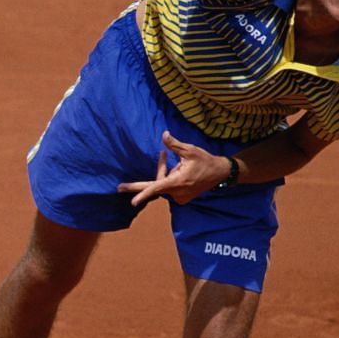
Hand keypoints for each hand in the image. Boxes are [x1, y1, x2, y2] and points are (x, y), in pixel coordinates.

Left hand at [117, 132, 232, 206]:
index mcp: (177, 182)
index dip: (143, 194)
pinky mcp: (182, 198)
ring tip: (169, 157)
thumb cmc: (205, 161)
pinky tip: (180, 169)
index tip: (133, 202)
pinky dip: (170, 178)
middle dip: (137, 187)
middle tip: (119, 187)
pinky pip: (170, 188)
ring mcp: (180, 197)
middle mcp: (177, 192)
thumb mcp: (190, 150)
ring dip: (164, 172)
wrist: (220, 173)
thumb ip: (174, 145)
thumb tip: (164, 135)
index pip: (156, 188)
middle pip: (154, 188)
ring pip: (163, 184)